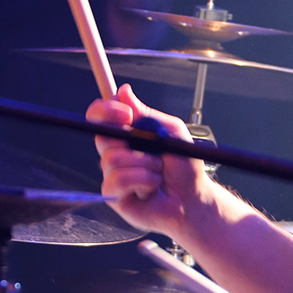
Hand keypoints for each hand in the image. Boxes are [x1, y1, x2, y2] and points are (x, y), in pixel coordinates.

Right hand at [86, 83, 211, 241]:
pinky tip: (151, 187)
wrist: (192, 199)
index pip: (100, 117)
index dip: (105, 110)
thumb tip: (123, 92)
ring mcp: (113, 174)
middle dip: (131, 140)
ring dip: (144, 164)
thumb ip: (146, 114)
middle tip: (152, 149)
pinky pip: (118, 179)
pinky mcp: (114, 196)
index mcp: (127, 136)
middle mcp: (117, 153)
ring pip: (113, 158)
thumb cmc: (185, 168)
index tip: (125, 113)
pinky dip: (141, 180)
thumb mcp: (170, 133)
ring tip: (158, 173)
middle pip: (101, 135)